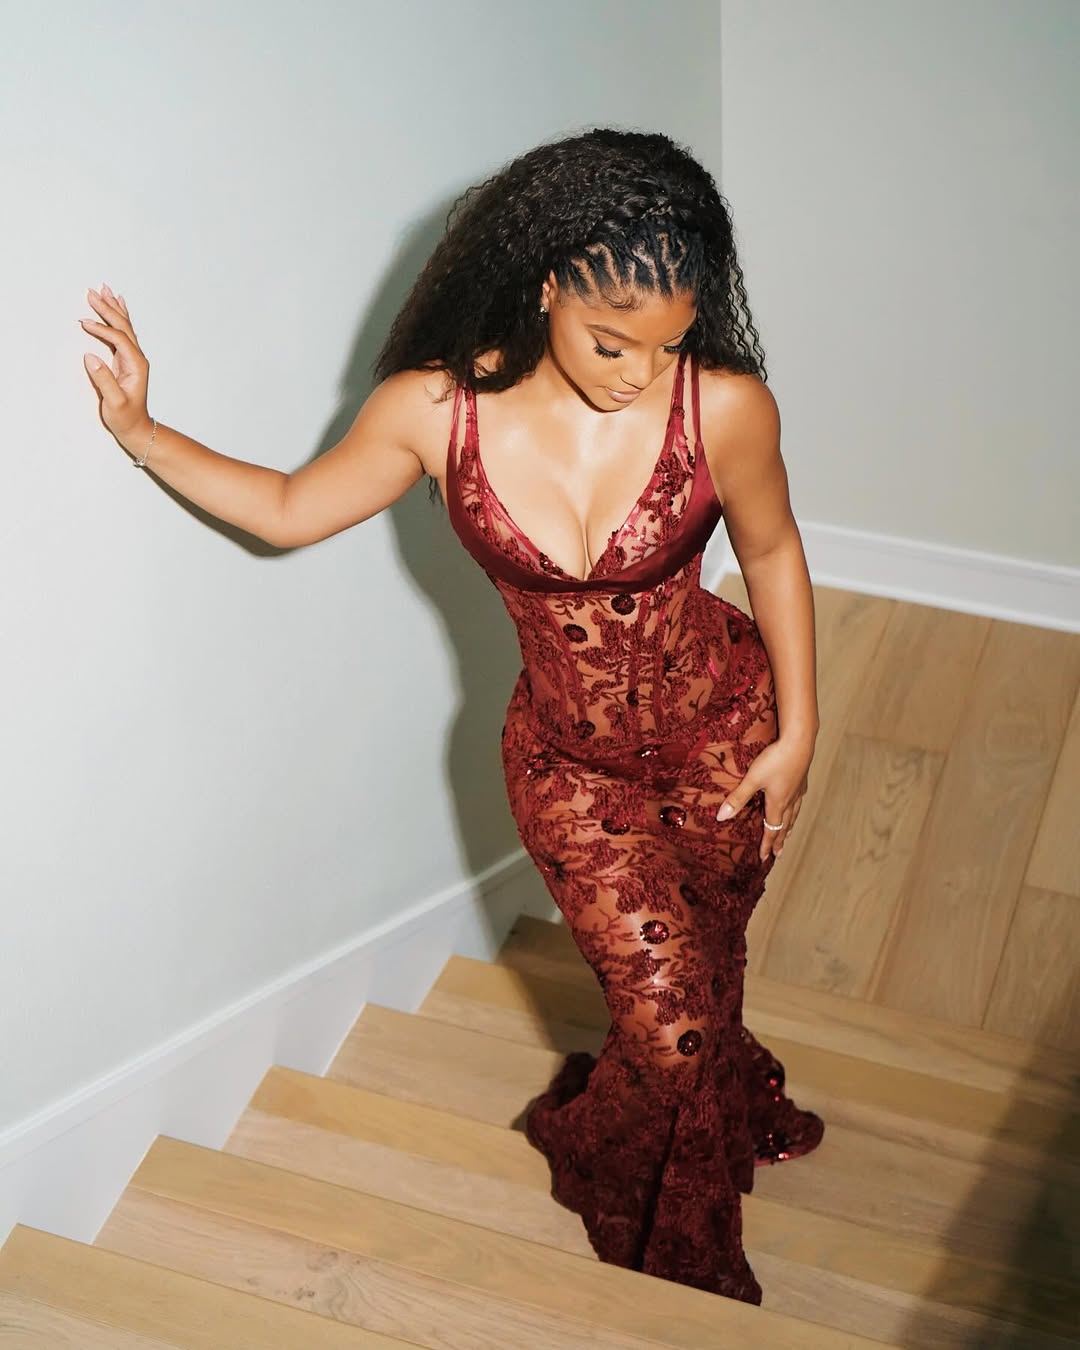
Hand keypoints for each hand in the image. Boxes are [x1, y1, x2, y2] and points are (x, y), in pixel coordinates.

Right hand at [80, 284, 151, 449]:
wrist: (136, 428)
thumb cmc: (126, 417)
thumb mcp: (114, 402)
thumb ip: (104, 380)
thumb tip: (90, 356)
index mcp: (136, 365)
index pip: (118, 339)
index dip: (101, 329)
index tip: (84, 322)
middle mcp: (137, 358)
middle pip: (123, 326)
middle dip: (108, 308)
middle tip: (93, 291)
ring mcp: (132, 358)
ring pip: (123, 327)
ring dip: (112, 308)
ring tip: (104, 290)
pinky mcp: (125, 360)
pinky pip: (121, 333)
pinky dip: (117, 318)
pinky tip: (117, 306)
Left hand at [715, 735, 812, 861]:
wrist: (799, 741)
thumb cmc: (775, 759)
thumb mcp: (753, 779)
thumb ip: (738, 798)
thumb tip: (721, 817)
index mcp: (777, 804)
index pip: (771, 830)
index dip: (767, 845)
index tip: (765, 858)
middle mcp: (790, 800)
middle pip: (784, 825)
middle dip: (780, 840)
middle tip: (779, 854)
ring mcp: (797, 790)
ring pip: (794, 814)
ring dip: (789, 827)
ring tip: (788, 835)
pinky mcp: (802, 779)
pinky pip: (798, 801)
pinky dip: (796, 810)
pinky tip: (796, 805)